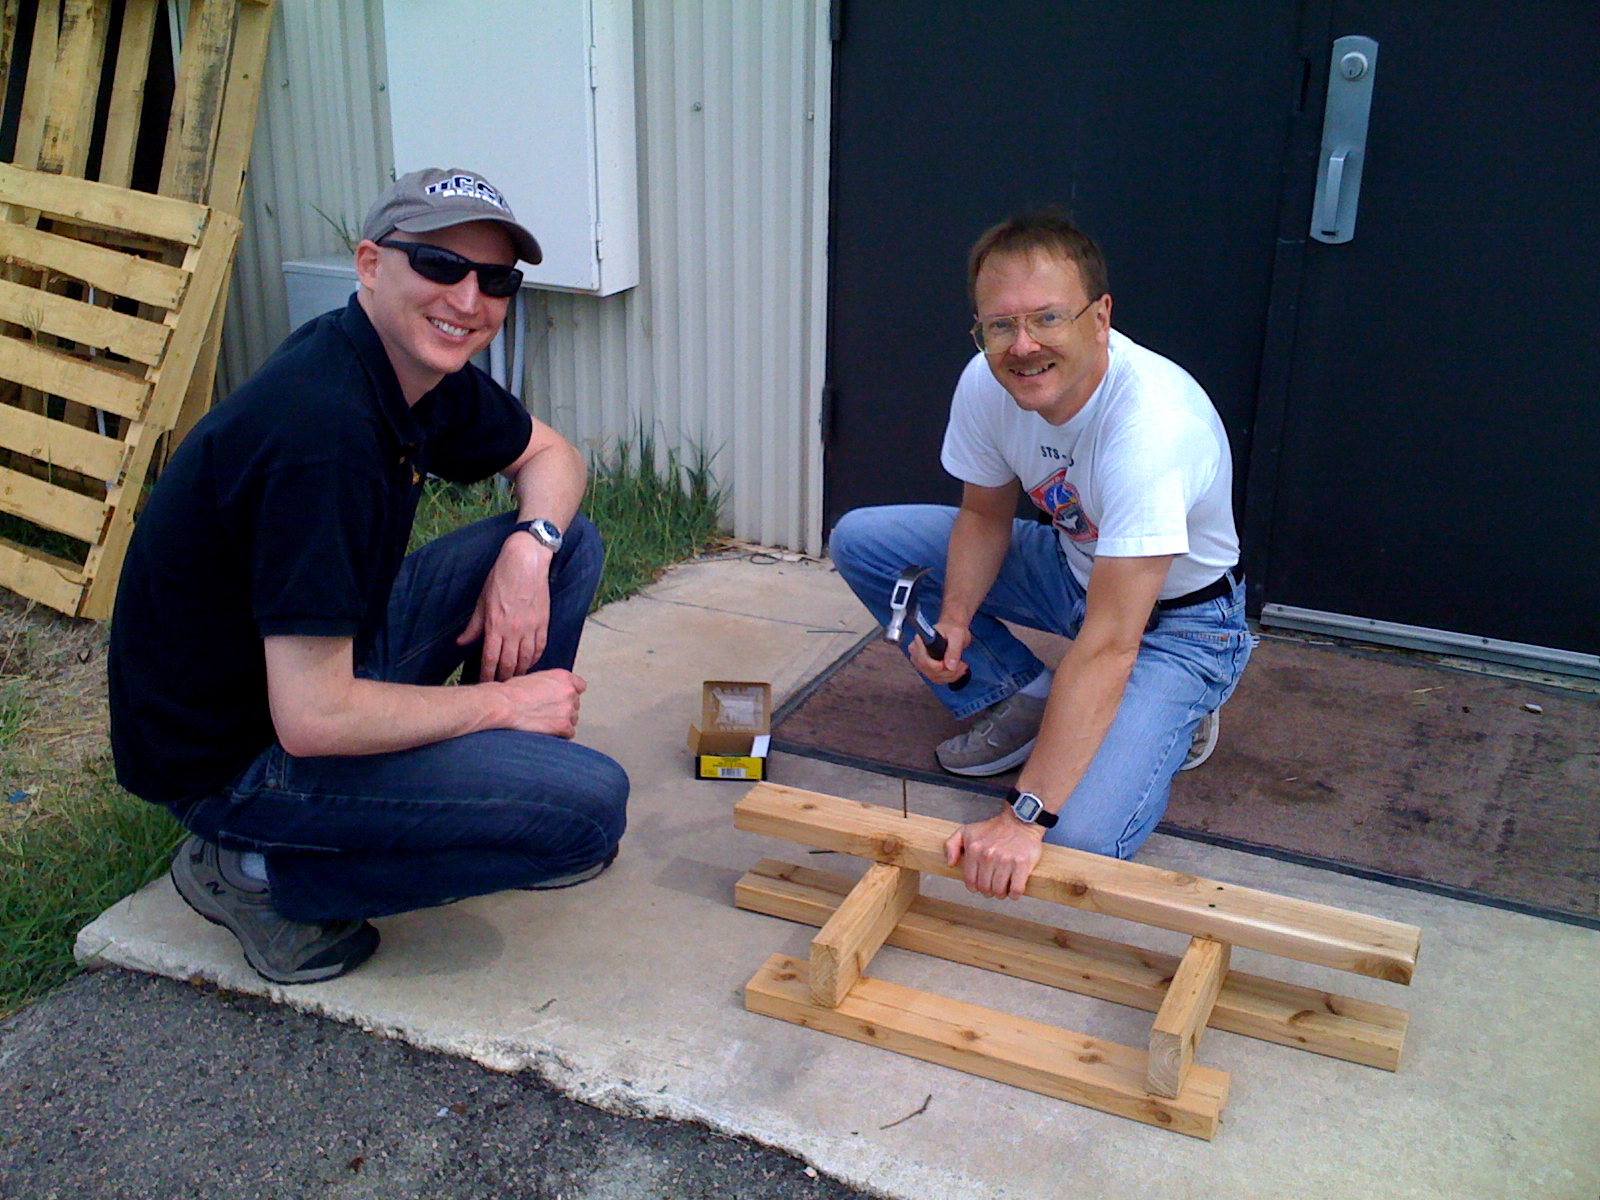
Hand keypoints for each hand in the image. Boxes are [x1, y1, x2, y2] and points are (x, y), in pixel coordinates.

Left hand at [459, 533, 553, 681]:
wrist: (525, 563)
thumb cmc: (501, 578)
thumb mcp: (482, 602)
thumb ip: (473, 626)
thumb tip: (461, 642)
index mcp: (495, 626)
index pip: (490, 659)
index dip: (487, 675)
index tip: (485, 683)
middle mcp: (513, 631)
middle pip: (509, 664)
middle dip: (504, 678)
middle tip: (500, 686)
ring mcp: (530, 628)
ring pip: (526, 659)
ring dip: (521, 671)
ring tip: (516, 679)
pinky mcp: (543, 623)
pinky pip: (540, 647)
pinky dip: (535, 658)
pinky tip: (530, 662)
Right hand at [497, 669, 585, 736]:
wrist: (502, 704)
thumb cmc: (511, 692)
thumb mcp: (535, 678)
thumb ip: (550, 685)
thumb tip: (551, 694)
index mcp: (563, 677)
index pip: (580, 686)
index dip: (569, 694)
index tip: (562, 700)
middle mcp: (569, 692)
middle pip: (575, 705)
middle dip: (563, 710)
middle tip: (545, 714)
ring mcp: (568, 709)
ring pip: (572, 720)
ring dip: (561, 723)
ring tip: (542, 723)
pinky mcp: (563, 726)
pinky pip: (568, 734)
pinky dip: (559, 735)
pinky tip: (545, 732)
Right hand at [908, 620, 970, 686]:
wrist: (952, 632)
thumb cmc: (952, 629)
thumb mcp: (957, 635)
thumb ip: (954, 649)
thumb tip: (950, 666)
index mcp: (919, 642)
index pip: (924, 661)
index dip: (938, 666)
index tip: (951, 664)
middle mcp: (917, 653)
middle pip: (930, 671)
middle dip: (948, 671)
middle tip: (961, 663)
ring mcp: (921, 663)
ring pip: (935, 677)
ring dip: (951, 674)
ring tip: (962, 664)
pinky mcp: (927, 669)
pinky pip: (938, 679)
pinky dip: (950, 677)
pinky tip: (957, 669)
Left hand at [943, 810, 1045, 898]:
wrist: (1020, 821)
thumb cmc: (993, 829)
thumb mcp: (967, 831)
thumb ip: (951, 845)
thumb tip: (950, 863)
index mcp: (974, 850)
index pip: (970, 881)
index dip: (974, 888)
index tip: (980, 886)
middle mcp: (988, 856)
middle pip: (985, 888)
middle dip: (988, 892)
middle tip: (993, 887)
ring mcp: (1006, 860)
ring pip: (999, 891)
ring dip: (1001, 894)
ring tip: (1003, 888)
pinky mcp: (1022, 864)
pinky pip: (1016, 890)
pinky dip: (1014, 894)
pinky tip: (1014, 889)